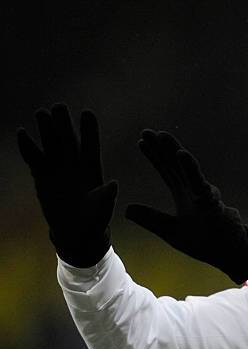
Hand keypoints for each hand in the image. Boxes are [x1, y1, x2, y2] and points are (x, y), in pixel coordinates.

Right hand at [17, 104, 117, 266]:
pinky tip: (22, 133)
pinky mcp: (42, 175)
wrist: (76, 232)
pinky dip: (28, 147)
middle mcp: (74, 164)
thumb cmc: (94, 220)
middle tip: (60, 107)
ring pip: (50, 144)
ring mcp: (57, 168)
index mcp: (92, 169)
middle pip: (68, 140)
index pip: (90, 146)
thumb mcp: (102, 209)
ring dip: (46, 129)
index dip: (89, 131)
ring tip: (42, 113)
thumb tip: (114, 185)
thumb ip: (106, 196)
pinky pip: (34, 157)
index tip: (87, 114)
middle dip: (64, 124)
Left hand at [125, 130, 247, 283]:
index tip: (141, 141)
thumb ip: (150, 219)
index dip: (155, 157)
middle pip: (175, 165)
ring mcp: (204, 195)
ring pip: (187, 169)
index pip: (167, 172)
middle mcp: (194, 191)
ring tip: (162, 136)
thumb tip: (126, 210)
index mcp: (185, 196)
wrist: (230, 253)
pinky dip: (190, 169)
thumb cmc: (206, 242)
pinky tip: (181, 155)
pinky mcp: (212, 203)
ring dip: (174, 151)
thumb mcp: (171, 231)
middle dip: (161, 148)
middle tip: (147, 131)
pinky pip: (199, 183)